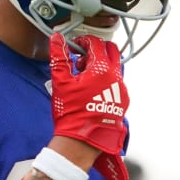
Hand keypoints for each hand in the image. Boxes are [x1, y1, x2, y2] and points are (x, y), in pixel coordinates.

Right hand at [48, 33, 129, 179]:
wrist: (82, 140)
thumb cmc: (71, 113)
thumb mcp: (60, 82)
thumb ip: (59, 57)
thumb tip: (57, 39)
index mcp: (102, 69)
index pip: (96, 43)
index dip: (83, 41)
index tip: (74, 47)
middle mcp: (116, 77)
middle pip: (111, 51)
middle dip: (96, 50)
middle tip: (80, 59)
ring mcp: (122, 89)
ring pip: (115, 67)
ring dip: (101, 65)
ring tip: (84, 77)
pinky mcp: (123, 101)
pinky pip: (117, 82)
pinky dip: (106, 79)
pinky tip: (93, 90)